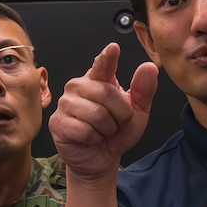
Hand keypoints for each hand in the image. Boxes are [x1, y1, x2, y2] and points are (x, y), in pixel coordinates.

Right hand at [49, 43, 157, 187]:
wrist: (100, 158)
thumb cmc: (116, 133)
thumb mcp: (137, 113)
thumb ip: (144, 91)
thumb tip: (149, 67)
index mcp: (98, 80)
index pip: (103, 64)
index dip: (107, 57)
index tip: (113, 48)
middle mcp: (79, 87)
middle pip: (106, 93)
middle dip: (120, 114)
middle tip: (115, 124)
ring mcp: (66, 103)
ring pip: (96, 114)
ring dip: (107, 129)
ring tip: (102, 131)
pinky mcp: (58, 122)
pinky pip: (84, 129)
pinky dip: (94, 139)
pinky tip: (89, 138)